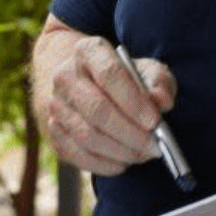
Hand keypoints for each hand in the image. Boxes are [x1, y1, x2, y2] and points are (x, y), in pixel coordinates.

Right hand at [32, 17, 176, 174]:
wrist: (83, 83)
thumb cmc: (121, 78)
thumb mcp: (145, 70)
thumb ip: (159, 82)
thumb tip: (161, 101)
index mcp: (88, 51)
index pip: (110, 75)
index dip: (134, 101)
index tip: (154, 122)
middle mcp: (65, 76)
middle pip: (97, 110)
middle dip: (130, 133)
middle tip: (154, 147)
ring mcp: (56, 105)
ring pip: (88, 136)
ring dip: (121, 152)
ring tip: (143, 154)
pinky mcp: (54, 132)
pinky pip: (79, 156)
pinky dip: (105, 164)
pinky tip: (124, 162)